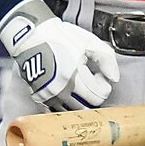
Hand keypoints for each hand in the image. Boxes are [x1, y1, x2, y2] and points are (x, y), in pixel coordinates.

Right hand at [0, 0, 118, 113]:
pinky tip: (66, 88)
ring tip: (78, 83)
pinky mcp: (39, 97)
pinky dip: (65, 103)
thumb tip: (114, 78)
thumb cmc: (60, 36)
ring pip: (72, 111)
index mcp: (74, 77)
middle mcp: (61, 91)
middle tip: (90, 81)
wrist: (31, 35)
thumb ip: (107, 59)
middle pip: (87, 107)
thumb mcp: (89, 42)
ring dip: (79, 101)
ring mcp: (48, 95)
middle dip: (93, 96)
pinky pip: (57, 110)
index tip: (99, 75)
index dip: (103, 86)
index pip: (98, 97)